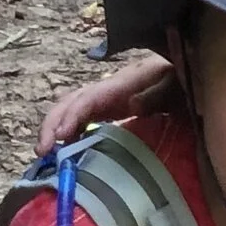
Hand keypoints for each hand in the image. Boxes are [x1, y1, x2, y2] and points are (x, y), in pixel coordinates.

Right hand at [38, 48, 171, 151]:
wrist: (183, 72)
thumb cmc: (179, 79)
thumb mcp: (174, 85)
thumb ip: (156, 94)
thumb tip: (132, 106)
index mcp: (120, 85)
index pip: (88, 99)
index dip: (72, 116)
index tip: (60, 137)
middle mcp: (106, 90)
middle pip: (69, 102)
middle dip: (52, 124)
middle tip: (41, 151)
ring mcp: (105, 98)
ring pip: (71, 109)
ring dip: (54, 129)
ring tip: (44, 154)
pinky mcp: (108, 107)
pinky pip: (81, 117)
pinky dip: (68, 132)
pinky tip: (64, 150)